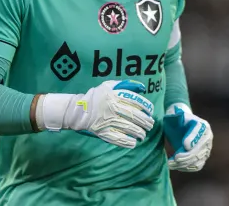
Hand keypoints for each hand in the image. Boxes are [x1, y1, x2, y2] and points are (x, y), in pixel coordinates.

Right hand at [38, 80, 154, 147]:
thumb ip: (124, 84)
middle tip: (150, 125)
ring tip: (143, 135)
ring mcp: (108, 121)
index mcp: (114, 96)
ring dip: (139, 133)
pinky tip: (133, 143)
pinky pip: (118, 138)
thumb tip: (142, 87)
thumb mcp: (108, 86)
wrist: (78, 110)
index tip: (150, 112)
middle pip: (134, 116)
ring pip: (128, 128)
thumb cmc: (96, 97)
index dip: (146, 108)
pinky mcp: (103, 132)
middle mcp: (112, 108)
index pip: (136, 101)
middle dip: (145, 122)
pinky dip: (127, 142)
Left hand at [162, 103, 212, 171]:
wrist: (181, 125)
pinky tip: (177, 167)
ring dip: (184, 164)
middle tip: (175, 158)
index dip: (193, 140)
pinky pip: (197, 166)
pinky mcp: (203, 157)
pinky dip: (187, 168)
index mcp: (203, 126)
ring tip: (171, 164)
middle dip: (186, 156)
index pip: (199, 134)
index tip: (184, 145)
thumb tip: (183, 137)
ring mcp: (206, 149)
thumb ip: (178, 120)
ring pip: (197, 160)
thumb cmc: (177, 120)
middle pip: (199, 150)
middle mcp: (208, 138)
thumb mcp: (177, 117)